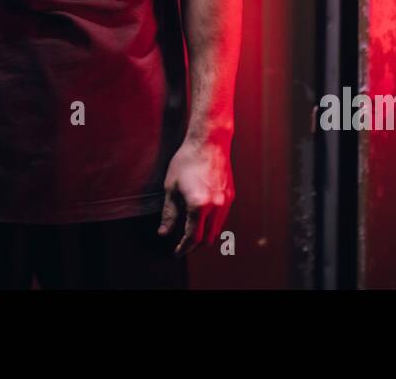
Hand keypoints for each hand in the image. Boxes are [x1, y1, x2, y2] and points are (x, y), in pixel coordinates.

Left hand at [158, 137, 234, 256]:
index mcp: (199, 206)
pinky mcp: (231, 196)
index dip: (183, 248)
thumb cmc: (186, 161)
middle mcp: (216, 207)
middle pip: (208, 238)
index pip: (193, 237)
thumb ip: (169, 213)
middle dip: (194, 245)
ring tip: (191, 232)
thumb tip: (164, 232)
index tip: (176, 252)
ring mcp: (226, 202)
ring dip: (205, 235)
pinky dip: (213, 224)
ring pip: (217, 230)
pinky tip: (202, 218)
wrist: (209, 142)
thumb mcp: (171, 187)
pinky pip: (222, 218)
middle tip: (182, 245)